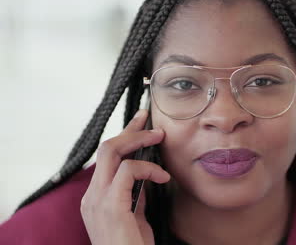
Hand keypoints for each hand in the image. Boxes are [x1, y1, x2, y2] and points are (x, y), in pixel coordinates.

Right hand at [81, 109, 169, 244]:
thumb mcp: (134, 215)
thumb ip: (134, 194)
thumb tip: (144, 174)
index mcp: (96, 197)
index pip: (107, 158)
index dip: (124, 135)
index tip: (140, 121)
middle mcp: (92, 196)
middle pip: (106, 149)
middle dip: (130, 130)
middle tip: (151, 122)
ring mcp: (97, 200)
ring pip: (112, 152)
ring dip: (138, 141)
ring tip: (159, 138)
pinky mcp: (110, 206)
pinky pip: (127, 172)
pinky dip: (148, 168)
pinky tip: (162, 176)